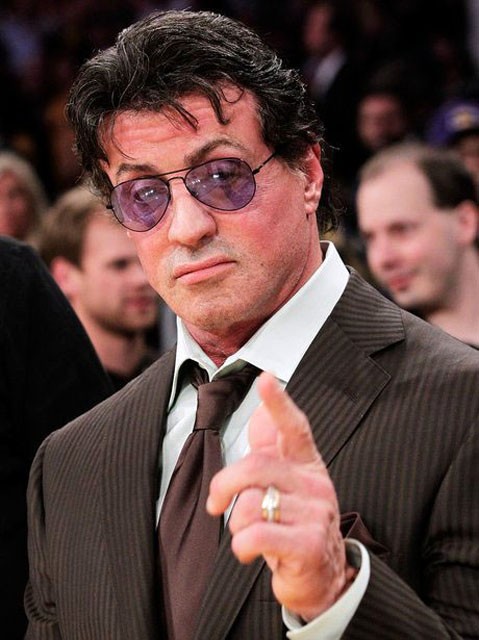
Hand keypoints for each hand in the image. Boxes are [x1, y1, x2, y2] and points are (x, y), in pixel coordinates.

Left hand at [207, 372, 355, 620]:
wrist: (323, 576)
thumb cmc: (294, 522)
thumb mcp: (286, 483)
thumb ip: (271, 448)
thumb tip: (260, 411)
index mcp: (306, 464)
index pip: (294, 427)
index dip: (279, 403)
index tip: (266, 379)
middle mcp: (314, 483)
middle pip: (255, 467)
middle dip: (223, 485)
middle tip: (215, 503)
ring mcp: (315, 514)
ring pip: (250, 504)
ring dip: (235, 523)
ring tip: (247, 532)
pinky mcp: (309, 545)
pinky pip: (257, 535)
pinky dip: (241, 545)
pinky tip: (247, 551)